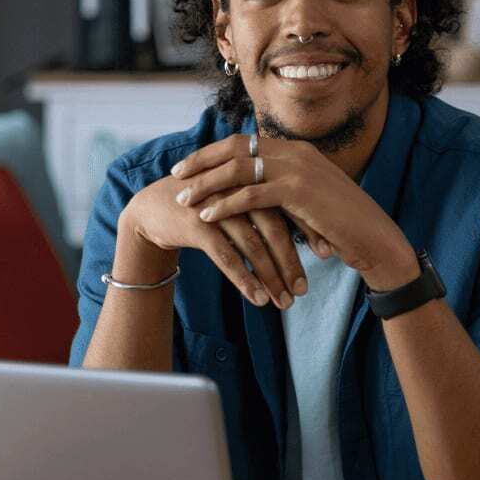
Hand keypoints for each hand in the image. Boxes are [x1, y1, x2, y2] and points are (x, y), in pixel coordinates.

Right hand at [116, 172, 304, 308]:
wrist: (152, 208)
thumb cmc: (202, 206)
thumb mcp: (236, 199)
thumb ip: (266, 206)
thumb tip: (304, 228)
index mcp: (252, 178)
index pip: (289, 205)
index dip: (309, 230)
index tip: (328, 254)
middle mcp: (237, 189)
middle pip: (274, 227)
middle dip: (291, 262)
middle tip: (304, 290)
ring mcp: (216, 205)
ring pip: (253, 245)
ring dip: (271, 277)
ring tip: (284, 302)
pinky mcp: (197, 224)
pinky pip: (227, 257)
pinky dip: (245, 279)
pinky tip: (258, 298)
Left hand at [169, 133, 419, 290]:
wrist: (373, 237)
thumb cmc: (340, 224)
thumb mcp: (308, 200)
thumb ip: (282, 190)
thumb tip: (252, 194)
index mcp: (295, 149)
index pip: (243, 142)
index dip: (211, 153)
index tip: (188, 167)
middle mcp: (295, 151)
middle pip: (234, 148)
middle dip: (201, 162)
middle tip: (176, 177)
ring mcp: (298, 167)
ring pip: (238, 168)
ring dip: (207, 184)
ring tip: (184, 200)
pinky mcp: (299, 190)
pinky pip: (251, 194)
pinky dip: (225, 205)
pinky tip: (207, 217)